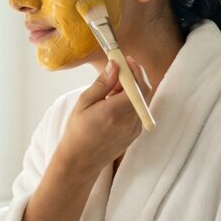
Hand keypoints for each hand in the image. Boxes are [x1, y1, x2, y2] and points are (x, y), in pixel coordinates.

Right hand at [56, 57, 152, 178]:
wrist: (81, 161)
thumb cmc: (77, 131)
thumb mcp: (84, 103)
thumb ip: (102, 83)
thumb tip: (115, 65)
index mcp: (115, 112)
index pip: (137, 85)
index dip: (135, 69)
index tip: (125, 59)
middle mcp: (129, 121)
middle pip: (143, 91)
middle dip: (133, 77)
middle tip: (116, 72)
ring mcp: (135, 129)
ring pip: (141, 101)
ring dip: (129, 90)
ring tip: (108, 92)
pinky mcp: (135, 133)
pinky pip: (137, 111)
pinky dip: (129, 102)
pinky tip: (112, 104)